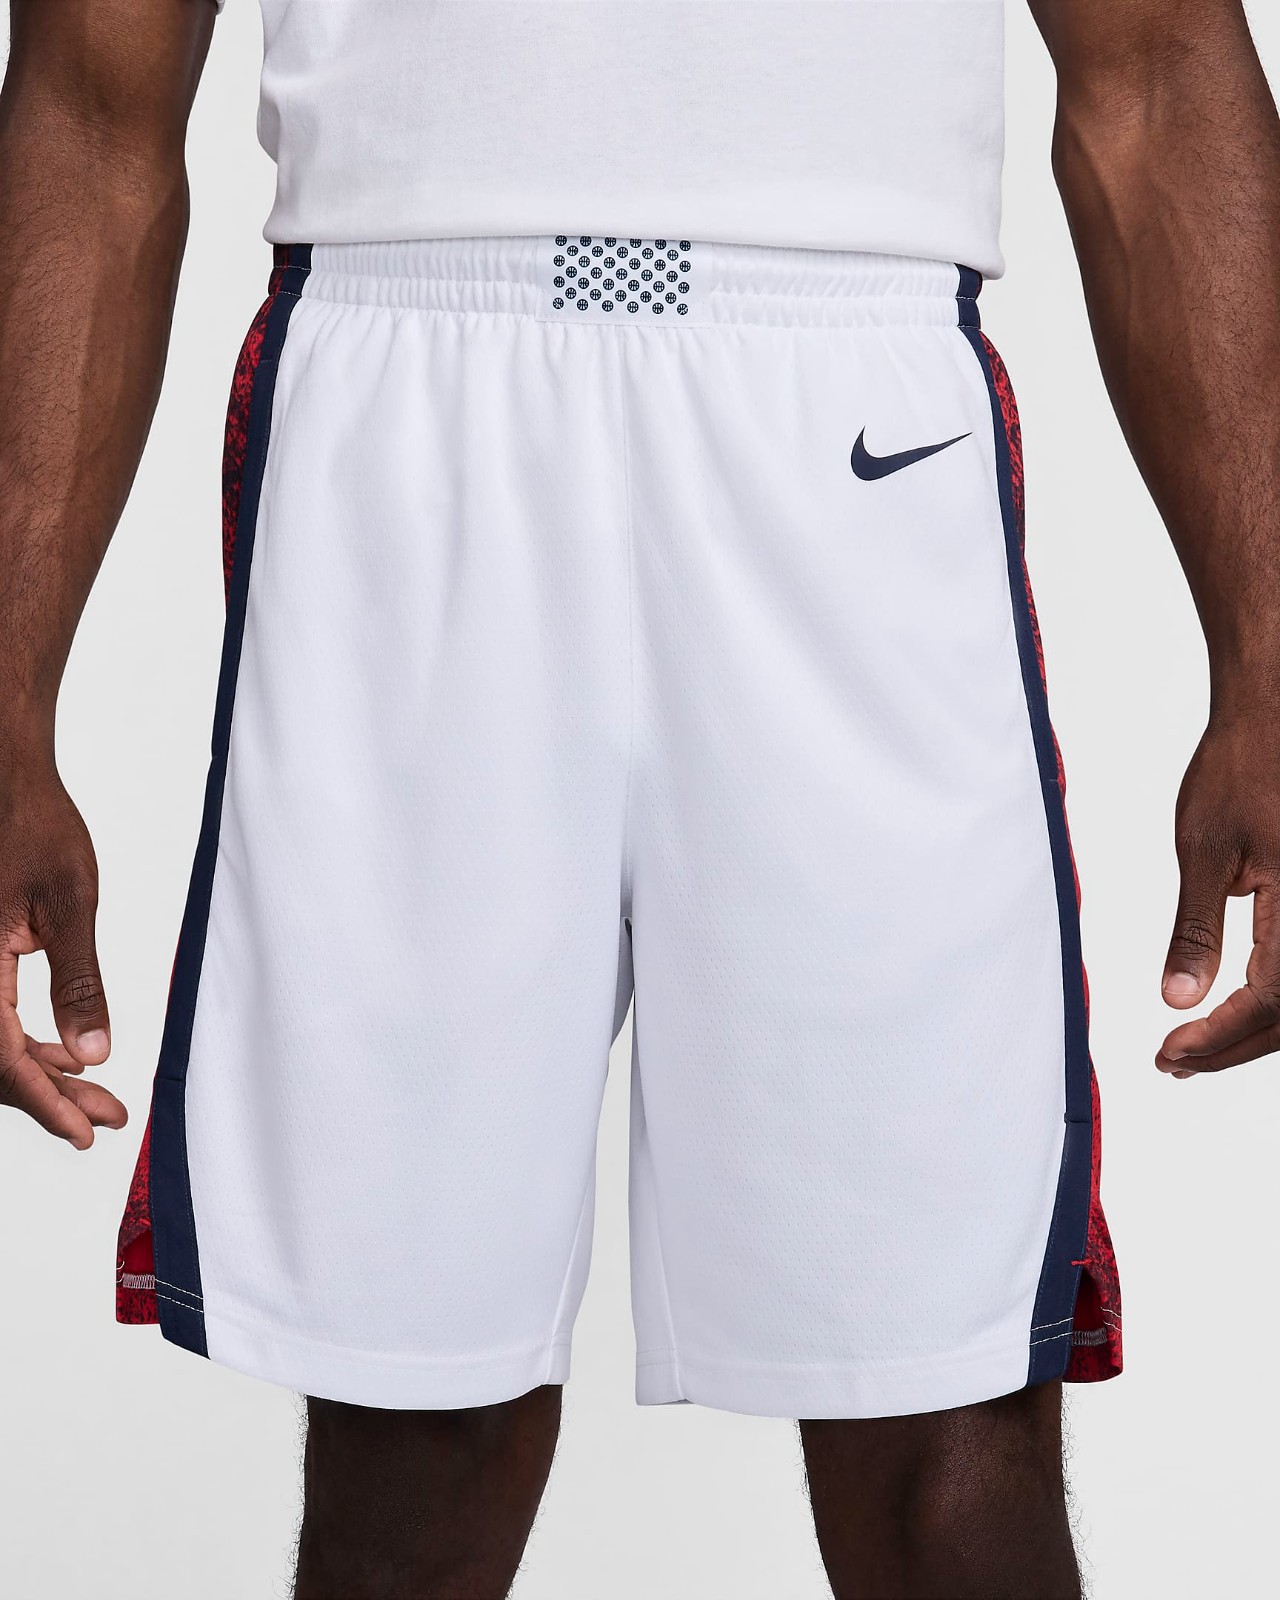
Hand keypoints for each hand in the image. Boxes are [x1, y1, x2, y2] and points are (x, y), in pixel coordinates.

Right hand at [0, 763, 126, 1144]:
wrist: (5, 783)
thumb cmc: (32, 826)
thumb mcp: (69, 905)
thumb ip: (78, 981)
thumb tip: (94, 1050)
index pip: (0, 1056)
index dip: (43, 1101)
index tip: (84, 1131)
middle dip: (49, 1095)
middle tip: (106, 1117)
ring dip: (39, 1072)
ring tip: (96, 1095)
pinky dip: (25, 1041)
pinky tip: (66, 1054)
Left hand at [1158, 714, 1279, 1077]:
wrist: (1276, 712)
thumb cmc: (1241, 768)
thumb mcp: (1205, 850)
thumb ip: (1197, 931)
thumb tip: (1180, 1000)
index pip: (1271, 1002)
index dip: (1220, 1038)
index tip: (1170, 1053)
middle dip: (1234, 1045)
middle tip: (1175, 1062)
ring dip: (1255, 1028)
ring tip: (1196, 1047)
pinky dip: (1274, 996)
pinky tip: (1233, 1007)